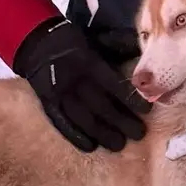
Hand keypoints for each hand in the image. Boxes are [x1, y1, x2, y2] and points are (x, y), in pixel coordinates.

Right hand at [13, 18, 151, 151]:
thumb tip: (145, 54)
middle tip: (138, 134)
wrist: (39, 42)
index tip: (147, 111)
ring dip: (102, 133)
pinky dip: (75, 136)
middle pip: (100, 105)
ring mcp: (59, 94)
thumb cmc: (76, 42)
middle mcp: (74, 80)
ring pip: (83, 118)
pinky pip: (61, 123)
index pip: (113, 85)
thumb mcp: (99, 39)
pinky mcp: (48, 103)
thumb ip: (120, 46)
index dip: (131, 99)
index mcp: (89, 62)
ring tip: (119, 145)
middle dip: (121, 122)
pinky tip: (90, 147)